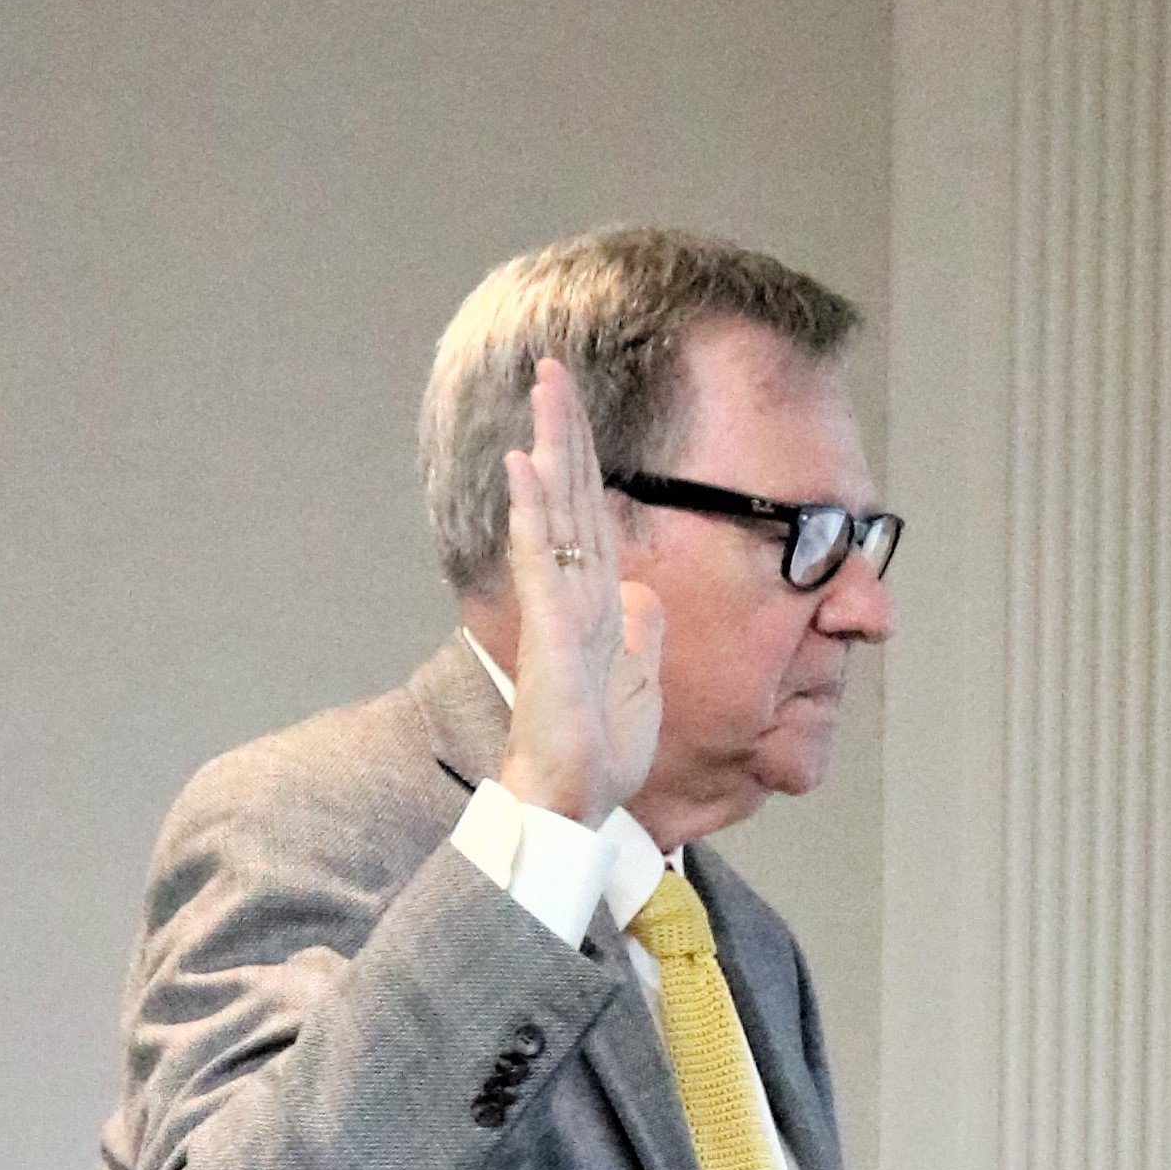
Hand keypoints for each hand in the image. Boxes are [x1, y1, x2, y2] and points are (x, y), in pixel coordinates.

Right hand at [495, 355, 662, 829]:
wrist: (575, 802)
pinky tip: (525, 464)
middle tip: (553, 366)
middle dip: (565, 431)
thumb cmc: (600, 754)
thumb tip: (645, 595)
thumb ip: (642, 636)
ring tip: (542, 387)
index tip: (579, 410)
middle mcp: (574, 593)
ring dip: (549, 447)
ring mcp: (558, 607)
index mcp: (599, 604)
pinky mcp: (551, 631)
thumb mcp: (642, 685)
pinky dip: (533, 510)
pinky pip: (541, 558)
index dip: (588, 462)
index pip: (594, 515)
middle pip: (570, 496)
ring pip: (553, 510)